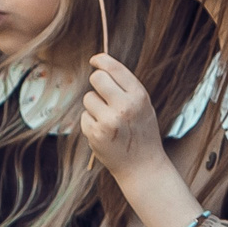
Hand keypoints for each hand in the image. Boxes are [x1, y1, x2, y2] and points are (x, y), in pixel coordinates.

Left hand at [80, 54, 167, 178]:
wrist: (142, 166)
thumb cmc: (141, 132)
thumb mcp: (143, 106)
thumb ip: (126, 87)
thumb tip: (100, 66)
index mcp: (139, 96)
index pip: (114, 68)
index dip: (101, 60)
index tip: (95, 60)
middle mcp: (124, 106)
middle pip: (96, 78)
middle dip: (96, 82)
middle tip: (102, 93)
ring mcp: (109, 121)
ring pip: (88, 98)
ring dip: (94, 106)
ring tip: (109, 120)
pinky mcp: (96, 134)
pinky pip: (84, 117)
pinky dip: (91, 123)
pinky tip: (104, 133)